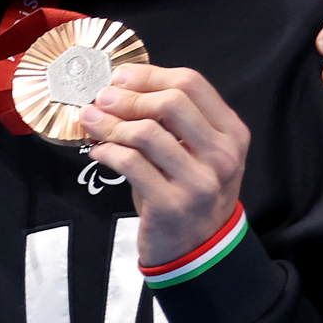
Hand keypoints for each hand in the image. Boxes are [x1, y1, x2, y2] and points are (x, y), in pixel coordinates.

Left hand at [78, 63, 248, 265]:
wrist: (198, 247)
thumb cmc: (187, 190)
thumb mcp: (196, 151)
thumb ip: (173, 119)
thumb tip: (123, 85)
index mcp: (231, 133)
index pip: (191, 84)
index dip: (149, 75)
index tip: (120, 77)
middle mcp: (222, 155)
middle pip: (170, 102)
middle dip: (127, 96)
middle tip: (101, 99)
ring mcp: (199, 181)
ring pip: (146, 132)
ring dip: (109, 123)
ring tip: (91, 121)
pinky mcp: (171, 204)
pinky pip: (130, 163)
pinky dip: (106, 151)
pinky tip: (98, 150)